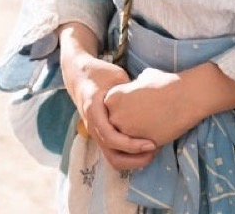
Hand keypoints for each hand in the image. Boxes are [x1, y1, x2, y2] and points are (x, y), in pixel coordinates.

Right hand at [64, 54, 158, 170]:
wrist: (78, 75)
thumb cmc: (99, 73)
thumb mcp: (115, 76)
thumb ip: (129, 92)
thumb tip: (149, 104)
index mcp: (93, 111)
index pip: (111, 137)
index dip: (132, 145)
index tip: (152, 143)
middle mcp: (92, 127)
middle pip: (112, 156)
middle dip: (135, 159)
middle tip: (155, 150)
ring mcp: (95, 133)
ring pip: (113, 159)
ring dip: (133, 161)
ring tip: (152, 151)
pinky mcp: (100, 135)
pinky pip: (114, 153)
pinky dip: (129, 156)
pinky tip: (144, 145)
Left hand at [103, 68, 200, 145]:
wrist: (184, 96)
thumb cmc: (165, 84)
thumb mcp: (141, 79)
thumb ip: (132, 87)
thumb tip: (135, 88)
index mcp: (111, 97)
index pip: (113, 112)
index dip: (126, 111)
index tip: (139, 110)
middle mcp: (114, 114)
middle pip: (116, 127)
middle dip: (128, 126)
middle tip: (145, 122)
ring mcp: (125, 130)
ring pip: (125, 140)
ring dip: (136, 139)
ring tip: (152, 130)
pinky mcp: (138, 143)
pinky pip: (137, 150)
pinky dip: (145, 147)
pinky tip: (157, 138)